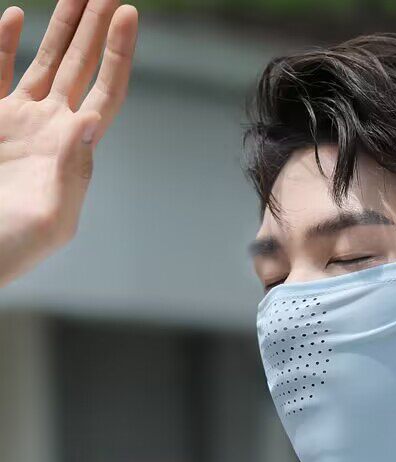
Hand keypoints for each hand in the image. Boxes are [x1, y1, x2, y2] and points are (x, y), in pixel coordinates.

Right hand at [0, 1, 137, 286]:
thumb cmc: (13, 247)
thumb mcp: (50, 218)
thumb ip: (71, 171)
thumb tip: (91, 123)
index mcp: (74, 150)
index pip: (106, 92)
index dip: (117, 54)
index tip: (127, 12)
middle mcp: (50, 129)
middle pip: (80, 67)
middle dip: (94, 28)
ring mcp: (16, 121)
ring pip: (43, 62)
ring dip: (60, 27)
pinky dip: (2, 43)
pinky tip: (14, 15)